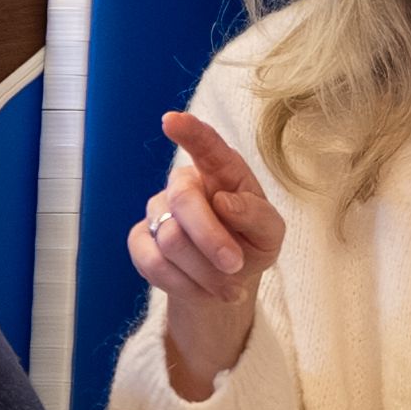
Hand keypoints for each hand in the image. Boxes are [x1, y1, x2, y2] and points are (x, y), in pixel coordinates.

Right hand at [129, 108, 286, 397]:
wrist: (226, 281)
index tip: (171, 120)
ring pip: (170, 240)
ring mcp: (158, 211)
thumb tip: (226, 202)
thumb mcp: (270, 234)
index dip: (189, 131)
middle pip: (184, 200)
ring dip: (205, 271)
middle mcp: (185, 184)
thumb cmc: (251, 244)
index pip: (205, 144)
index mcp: (221, 171)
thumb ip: (257, 215)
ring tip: (229, 286)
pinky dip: (184, 284)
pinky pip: (153, 262)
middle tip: (235, 265)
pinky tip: (203, 288)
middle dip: (211, 238)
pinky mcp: (140, 241)